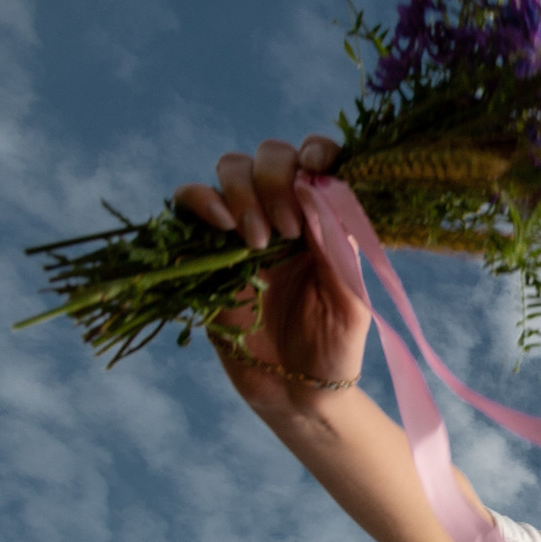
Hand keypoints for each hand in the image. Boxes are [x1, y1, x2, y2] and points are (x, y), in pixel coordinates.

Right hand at [173, 137, 367, 400]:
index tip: (316, 165)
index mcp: (325, 219)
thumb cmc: (334, 348)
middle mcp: (284, 214)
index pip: (317, 160)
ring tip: (259, 241)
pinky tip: (221, 225)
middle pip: (270, 156)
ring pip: (231, 169)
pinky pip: (189, 200)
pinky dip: (200, 198)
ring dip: (243, 192)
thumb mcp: (351, 300)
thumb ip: (339, 245)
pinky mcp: (204, 247)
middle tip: (287, 230)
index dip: (315, 150)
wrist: (296, 392)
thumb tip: (316, 189)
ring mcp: (242, 227)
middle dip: (276, 179)